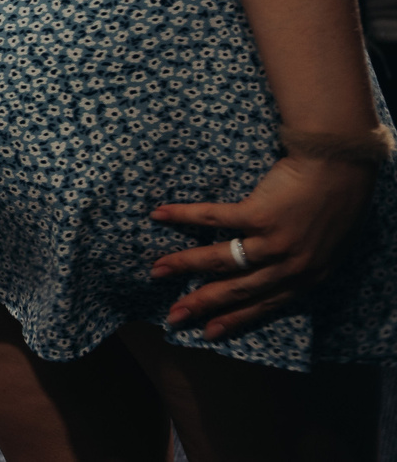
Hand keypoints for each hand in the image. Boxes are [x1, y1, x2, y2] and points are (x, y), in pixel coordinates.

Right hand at [151, 154, 378, 340]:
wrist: (342, 166)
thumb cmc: (339, 200)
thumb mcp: (329, 247)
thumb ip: (302, 264)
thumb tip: (274, 272)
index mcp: (307, 277)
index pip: (264, 306)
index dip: (234, 319)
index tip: (208, 332)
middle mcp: (291, 267)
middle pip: (237, 290)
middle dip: (201, 303)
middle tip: (174, 315)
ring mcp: (274, 242)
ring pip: (221, 260)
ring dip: (184, 265)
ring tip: (157, 269)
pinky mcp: (260, 215)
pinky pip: (214, 219)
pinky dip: (184, 216)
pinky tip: (159, 215)